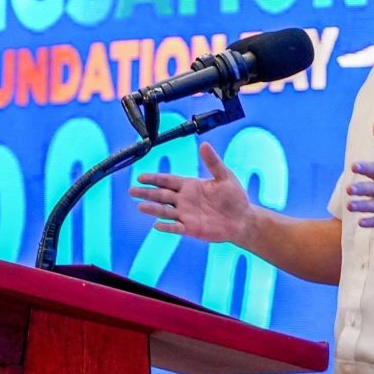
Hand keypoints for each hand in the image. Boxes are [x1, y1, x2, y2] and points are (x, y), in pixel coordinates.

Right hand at [129, 142, 250, 242]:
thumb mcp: (224, 176)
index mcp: (190, 185)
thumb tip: (205, 144)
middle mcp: (184, 199)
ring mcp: (186, 214)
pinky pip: (176, 227)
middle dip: (146, 192)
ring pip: (165, 211)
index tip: (140, 177)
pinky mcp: (191, 228)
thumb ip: (213, 162)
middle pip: (161, 195)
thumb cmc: (234, 196)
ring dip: (152, 209)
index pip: (168, 181)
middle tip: (131, 190)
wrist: (242, 219)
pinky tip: (157, 225)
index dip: (154, 178)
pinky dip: (167, 227)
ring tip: (140, 206)